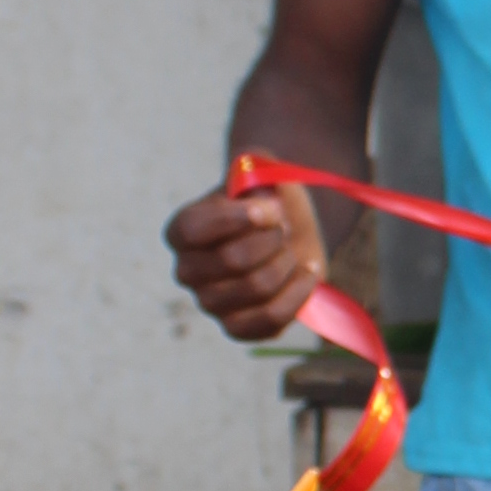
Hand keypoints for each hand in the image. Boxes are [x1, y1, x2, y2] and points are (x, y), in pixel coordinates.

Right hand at [167, 172, 326, 343]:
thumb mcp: (261, 168)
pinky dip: (298, 293)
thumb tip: (260, 196)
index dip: (235, 219)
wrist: (289, 230)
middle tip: (283, 227)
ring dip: (286, 262)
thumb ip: (255, 163)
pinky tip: (308, 272)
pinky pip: (270, 319)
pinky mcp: (237, 327)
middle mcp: (187, 270)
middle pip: (232, 260)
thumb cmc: (269, 199)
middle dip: (272, 239)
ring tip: (290, 248)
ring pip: (256, 288)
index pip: (193, 230)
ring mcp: (210, 303)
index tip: (269, 209)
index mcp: (182, 230)